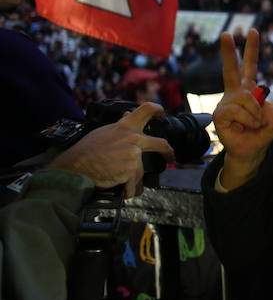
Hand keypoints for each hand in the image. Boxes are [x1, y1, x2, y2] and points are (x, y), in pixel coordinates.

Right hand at [46, 102, 173, 197]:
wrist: (75, 166)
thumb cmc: (87, 149)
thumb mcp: (104, 131)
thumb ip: (120, 124)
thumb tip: (129, 113)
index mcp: (126, 126)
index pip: (146, 109)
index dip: (158, 109)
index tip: (162, 113)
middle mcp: (133, 138)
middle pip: (161, 144)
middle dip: (168, 153)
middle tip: (169, 157)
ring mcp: (134, 155)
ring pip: (142, 170)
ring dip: (133, 178)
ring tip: (118, 179)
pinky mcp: (131, 171)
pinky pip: (135, 185)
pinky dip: (128, 190)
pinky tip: (121, 189)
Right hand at [213, 28, 272, 187]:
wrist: (253, 150)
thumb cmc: (262, 131)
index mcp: (248, 89)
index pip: (249, 65)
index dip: (251, 49)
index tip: (253, 31)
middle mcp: (235, 93)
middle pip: (231, 68)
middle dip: (228, 51)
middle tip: (227, 33)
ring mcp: (225, 103)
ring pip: (245, 98)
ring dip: (255, 114)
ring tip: (253, 123)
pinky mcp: (220, 114)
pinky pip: (238, 110)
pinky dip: (247, 120)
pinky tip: (243, 127)